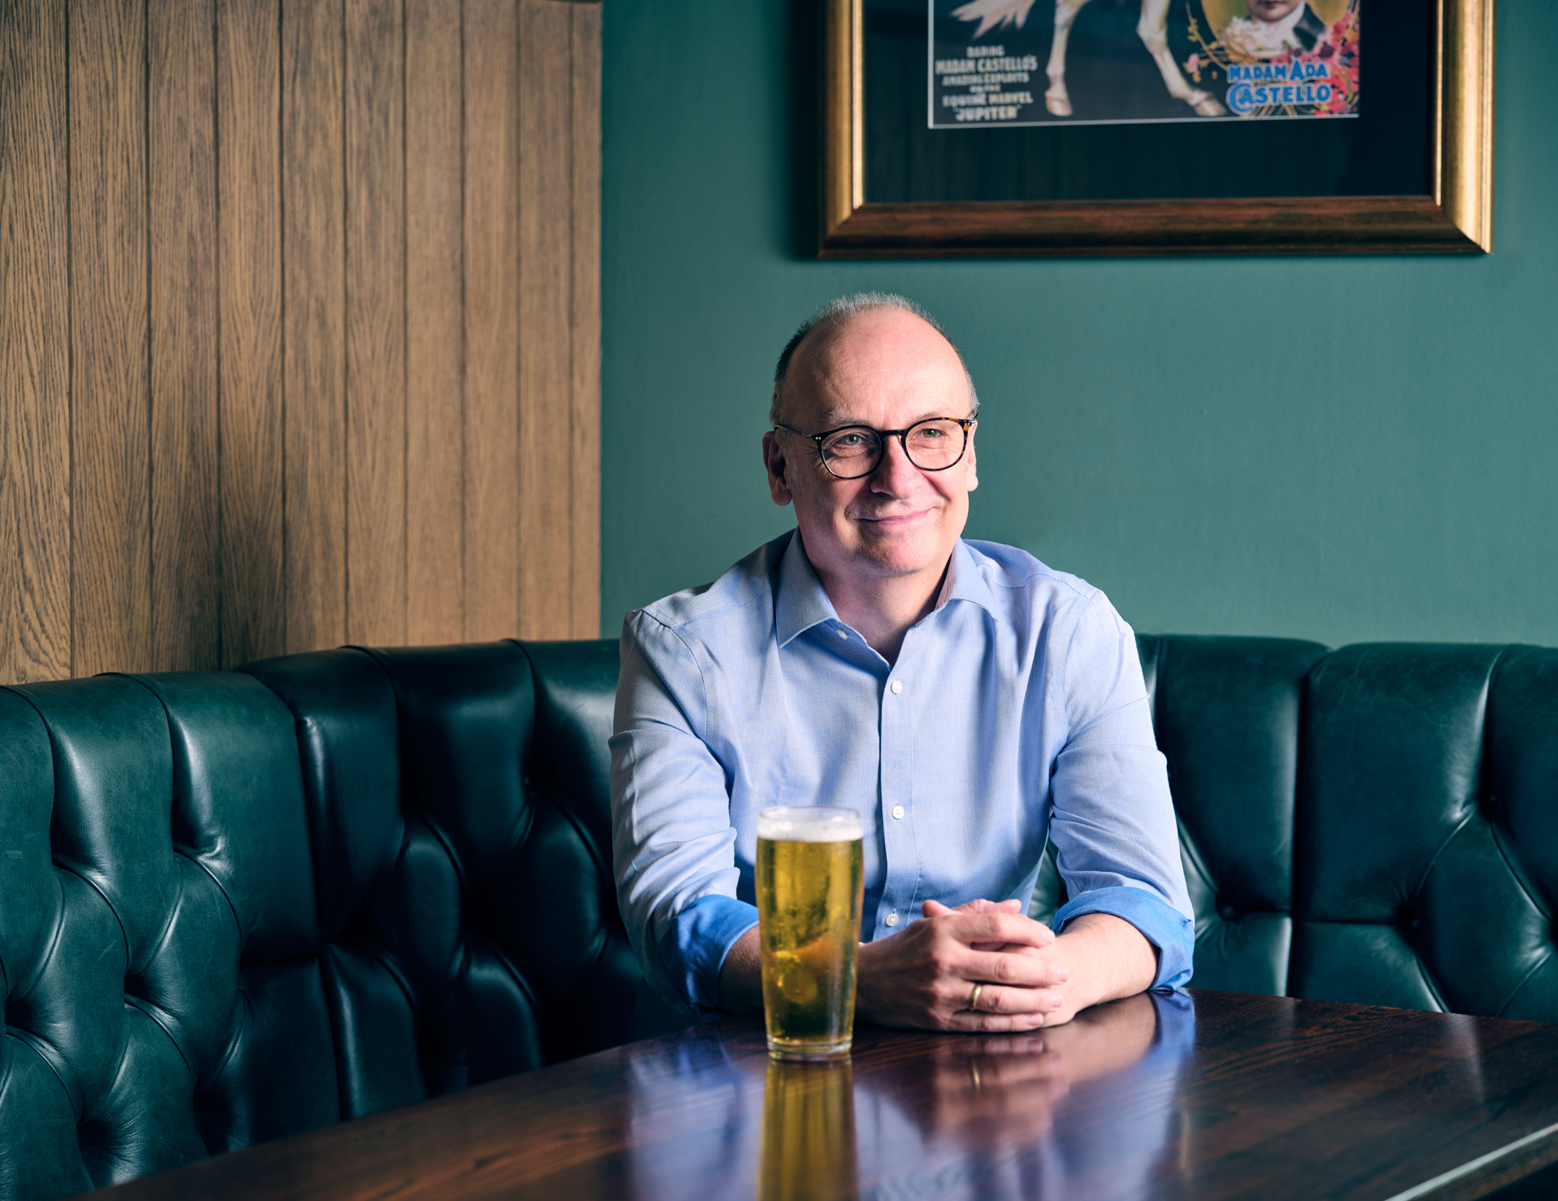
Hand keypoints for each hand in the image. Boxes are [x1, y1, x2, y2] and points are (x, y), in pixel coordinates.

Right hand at [855, 898, 1069, 1031]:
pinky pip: (984, 1025)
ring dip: (1033, 1001)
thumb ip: (975, 914)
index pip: (995, 927)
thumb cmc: (903, 948)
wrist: (863, 982)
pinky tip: (1033, 1020)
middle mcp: (942, 961)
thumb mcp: (933, 923)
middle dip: (1041, 971)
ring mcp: (941, 993)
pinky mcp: (938, 1020)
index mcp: (942, 930)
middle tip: (1064, 972)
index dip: (1027, 931)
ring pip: (998, 999)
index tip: (1048, 936)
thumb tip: (1016, 907)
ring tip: (1056, 999)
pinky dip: (1012, 1023)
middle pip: (1004, 966)